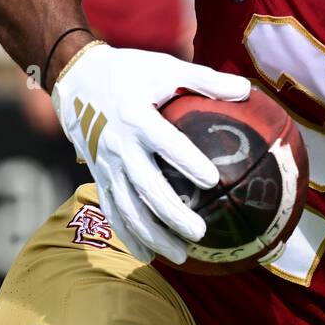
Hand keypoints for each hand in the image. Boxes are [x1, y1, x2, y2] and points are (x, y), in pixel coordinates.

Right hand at [50, 40, 251, 263]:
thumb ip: (206, 80)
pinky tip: (148, 255)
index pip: (166, 143)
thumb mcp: (167, 68)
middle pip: (146, 186)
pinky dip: (129, 234)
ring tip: (181, 255)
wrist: (77, 79)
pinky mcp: (99, 176)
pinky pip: (113, 210)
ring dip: (152, 234)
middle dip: (172, 213)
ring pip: (128, 207)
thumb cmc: (131, 72)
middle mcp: (119, 145)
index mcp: (137, 117)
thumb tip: (248, 89)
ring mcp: (106, 165)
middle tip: (199, 233)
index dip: (187, 161)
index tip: (212, 181)